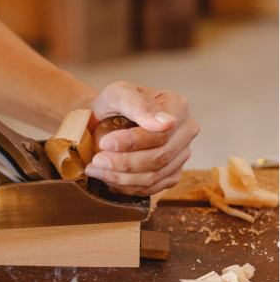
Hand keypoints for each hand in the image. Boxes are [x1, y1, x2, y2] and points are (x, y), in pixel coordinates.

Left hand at [84, 81, 198, 195]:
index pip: (160, 133)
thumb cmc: (112, 105)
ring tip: (96, 170)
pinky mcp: (172, 174)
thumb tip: (166, 124)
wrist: (105, 120)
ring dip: (121, 178)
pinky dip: (127, 187)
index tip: (104, 144)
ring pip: (155, 176)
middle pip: (160, 157)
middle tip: (96, 162)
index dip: (131, 143)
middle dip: (123, 163)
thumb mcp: (117, 94)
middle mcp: (186, 130)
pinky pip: (153, 188)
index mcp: (177, 106)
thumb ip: (138, 104)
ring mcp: (181, 154)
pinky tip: (109, 178)